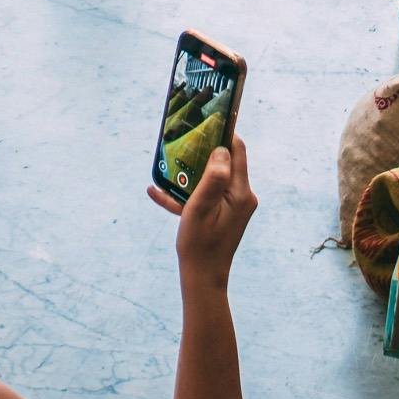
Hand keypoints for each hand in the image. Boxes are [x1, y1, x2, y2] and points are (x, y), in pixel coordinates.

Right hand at [149, 135, 257, 291]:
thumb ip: (212, 178)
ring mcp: (233, 205)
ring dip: (188, 174)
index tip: (206, 119)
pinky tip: (157, 193)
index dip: (223, 132)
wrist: (202, 279)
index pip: (237, 150)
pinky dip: (185, 195)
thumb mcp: (200, 208)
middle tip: (180, 138)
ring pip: (211, 178)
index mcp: (240, 192)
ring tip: (164, 167)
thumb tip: (221, 150)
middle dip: (200, 151)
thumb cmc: (200, 245)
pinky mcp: (223, 213)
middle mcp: (241, 196)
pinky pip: (205, 196)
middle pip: (224, 162)